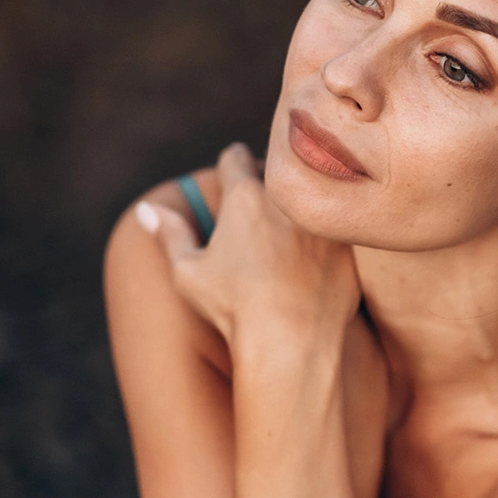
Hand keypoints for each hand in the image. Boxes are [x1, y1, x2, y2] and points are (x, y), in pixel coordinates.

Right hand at [135, 143, 361, 366]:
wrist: (290, 340)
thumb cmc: (233, 307)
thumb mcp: (189, 272)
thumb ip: (170, 234)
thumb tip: (148, 210)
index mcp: (244, 196)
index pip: (235, 157)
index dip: (231, 164)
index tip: (232, 173)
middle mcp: (288, 198)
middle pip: (278, 172)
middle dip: (270, 181)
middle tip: (263, 204)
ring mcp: (323, 217)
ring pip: (312, 195)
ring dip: (302, 204)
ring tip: (293, 229)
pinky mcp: (349, 242)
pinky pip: (338, 226)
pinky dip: (328, 234)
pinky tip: (318, 256)